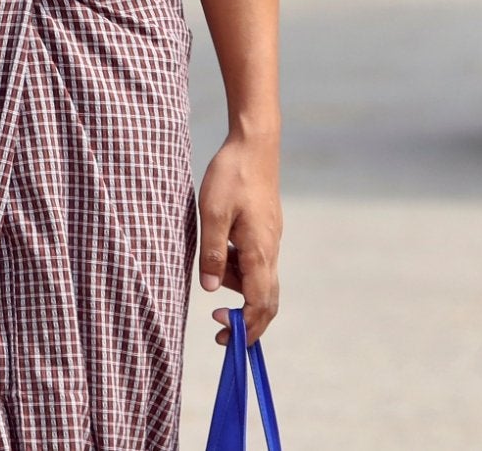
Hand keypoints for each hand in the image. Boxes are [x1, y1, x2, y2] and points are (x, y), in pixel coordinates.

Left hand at [198, 132, 280, 343]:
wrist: (254, 146)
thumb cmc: (231, 176)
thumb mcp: (212, 213)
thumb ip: (212, 253)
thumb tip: (211, 290)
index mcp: (260, 252)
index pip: (259, 305)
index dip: (245, 327)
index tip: (223, 335)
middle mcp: (271, 252)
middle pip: (266, 302)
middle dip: (247, 323)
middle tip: (219, 332)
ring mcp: (270, 242)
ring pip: (259, 282)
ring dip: (238, 291)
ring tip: (210, 271)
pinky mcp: (265, 233)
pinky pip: (256, 264)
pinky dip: (239, 272)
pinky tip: (219, 254)